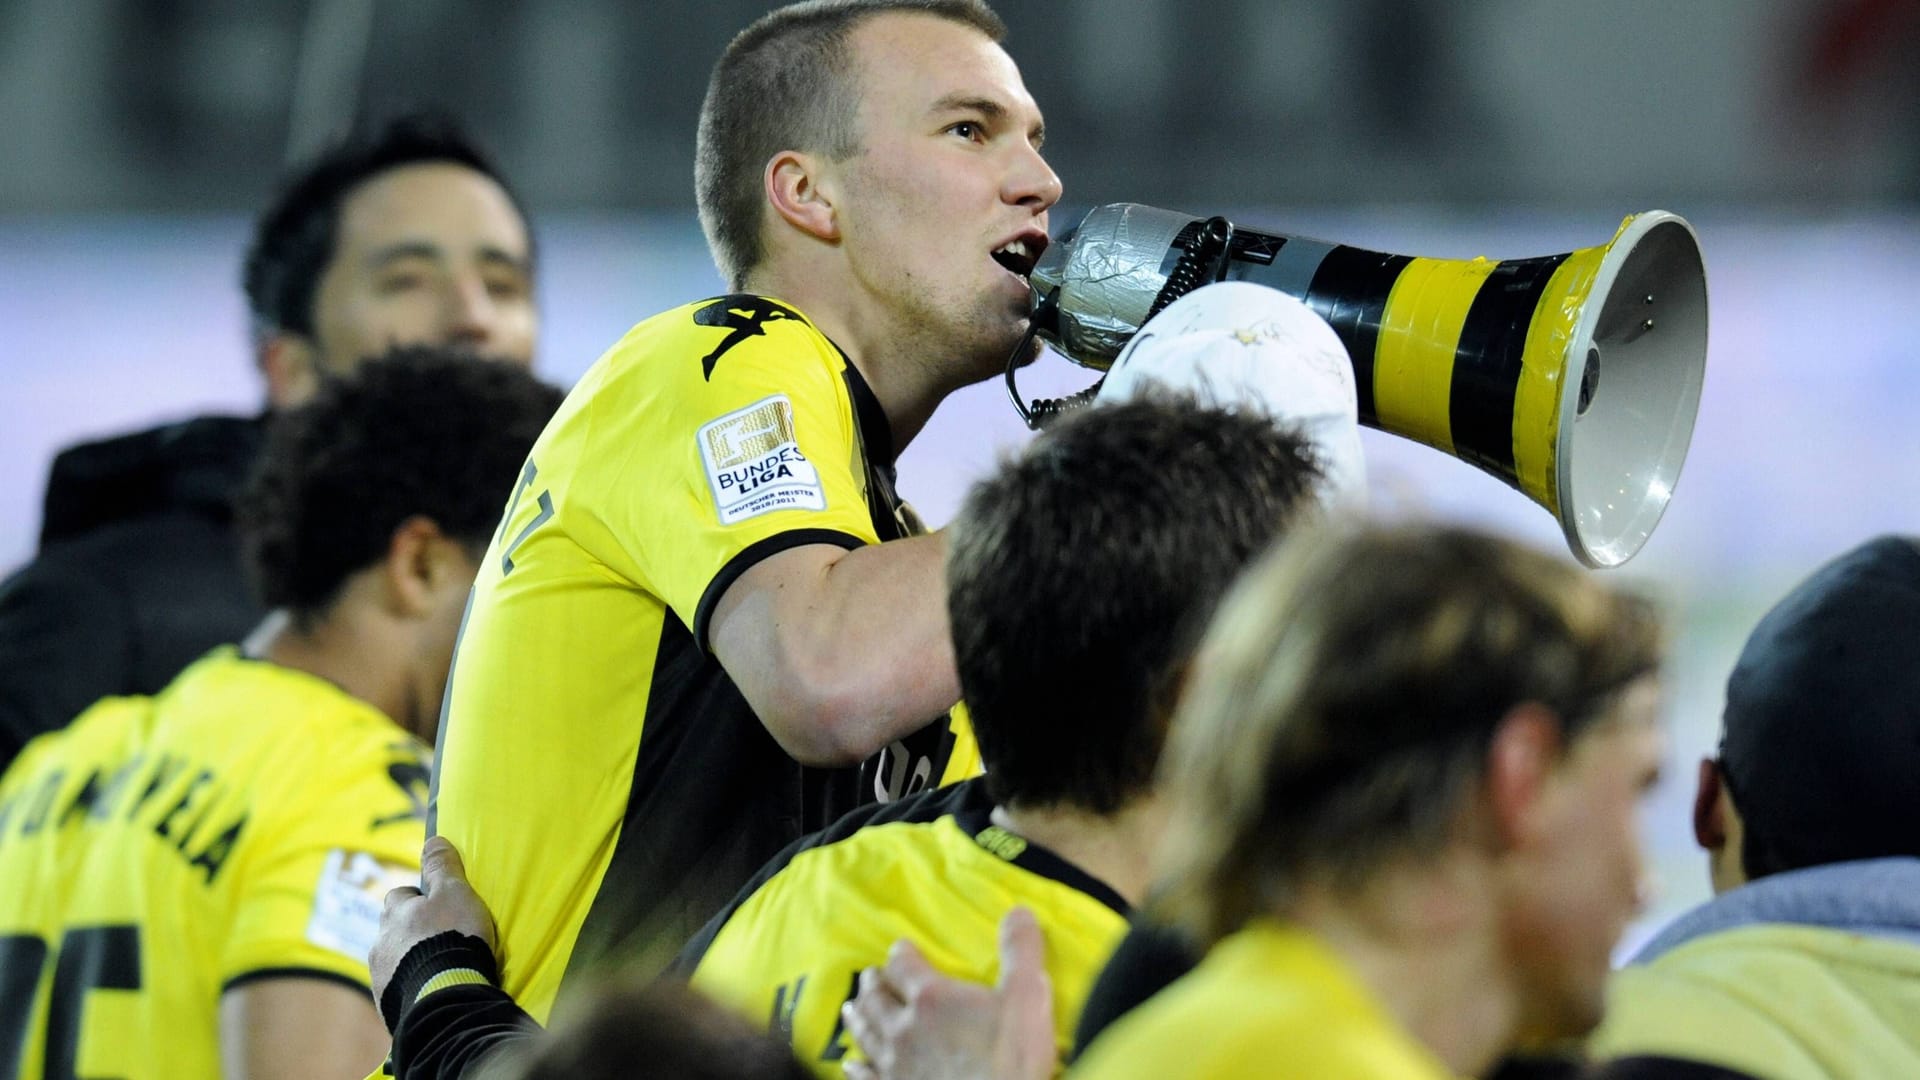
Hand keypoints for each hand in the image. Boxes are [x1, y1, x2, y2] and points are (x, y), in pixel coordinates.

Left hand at [368, 836, 497, 1009]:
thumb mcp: (455, 893)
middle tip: (439, 938)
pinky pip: (397, 989)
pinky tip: (432, 988)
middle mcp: (380, 942)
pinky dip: (411, 985)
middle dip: (410, 931)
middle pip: (392, 930)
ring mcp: (380, 976)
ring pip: (393, 960)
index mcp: (396, 914)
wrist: (446, 997)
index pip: (400, 895)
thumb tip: (433, 839)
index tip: (436, 905)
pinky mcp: (387, 1004)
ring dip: (410, 960)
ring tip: (438, 967)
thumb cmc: (452, 937)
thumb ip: (442, 866)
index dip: (418, 898)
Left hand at [841, 906, 1054, 1079]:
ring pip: (866, 1034)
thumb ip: (1020, 951)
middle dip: (873, 984)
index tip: (901, 948)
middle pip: (877, 998)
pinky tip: (850, 1063)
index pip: (903, 965)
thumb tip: (1018, 913)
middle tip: (869, 976)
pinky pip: (867, 1077)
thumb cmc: (1009, 1060)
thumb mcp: (1027, 997)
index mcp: (931, 998)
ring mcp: (895, 1065)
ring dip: (859, 1018)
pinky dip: (856, 1068)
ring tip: (851, 1008)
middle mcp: (904, 1028)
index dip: (901, 953)